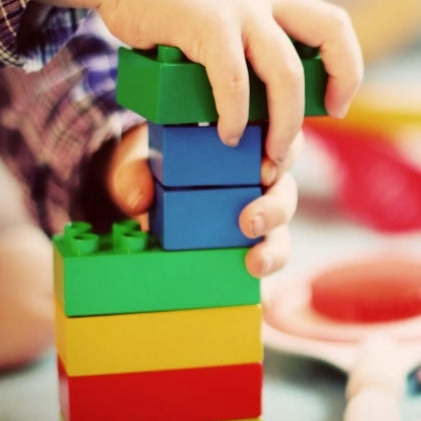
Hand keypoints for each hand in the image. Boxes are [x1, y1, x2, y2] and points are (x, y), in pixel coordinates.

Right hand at [36, 0, 362, 169]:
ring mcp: (238, 10)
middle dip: (338, 84)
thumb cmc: (170, 10)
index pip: (334, 26)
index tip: (337, 105)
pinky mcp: (205, 23)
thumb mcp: (223, 23)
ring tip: (269, 154)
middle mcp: (264, 3)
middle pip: (330, 34)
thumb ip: (246, 54)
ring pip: (285, 72)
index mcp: (274, 5)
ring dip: (284, 123)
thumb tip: (261, 113)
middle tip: (317, 126)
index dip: (347, 66)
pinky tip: (224, 134)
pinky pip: (233, 78)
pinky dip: (233, 114)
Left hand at [104, 124, 302, 276]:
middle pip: (286, 188)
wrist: (146, 194)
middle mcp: (261, 178)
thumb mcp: (141, 162)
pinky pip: (271, 253)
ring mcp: (261, 211)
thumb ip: (134, 174)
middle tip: (249, 222)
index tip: (264, 171)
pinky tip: (256, 277)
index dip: (283, 155)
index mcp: (246, 144)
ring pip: (282, 227)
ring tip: (256, 261)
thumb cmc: (155, 167)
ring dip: (275, 246)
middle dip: (275, 207)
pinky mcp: (254, 241)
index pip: (280, 143)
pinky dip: (268, 264)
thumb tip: (138, 200)